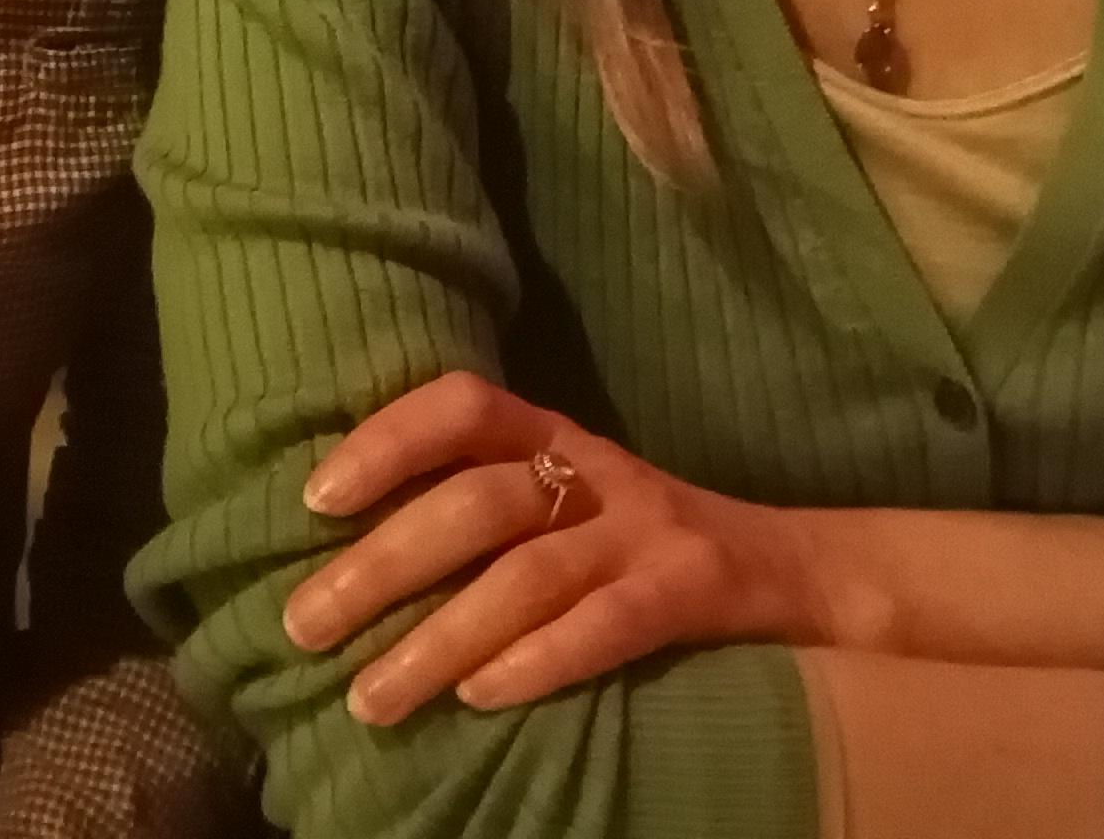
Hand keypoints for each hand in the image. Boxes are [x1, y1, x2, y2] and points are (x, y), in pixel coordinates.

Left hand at [281, 370, 892, 725]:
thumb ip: (484, 519)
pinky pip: (608, 623)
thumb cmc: (642, 552)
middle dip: (382, 564)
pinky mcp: (693, 591)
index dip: (387, 439)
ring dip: (440, 637)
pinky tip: (480, 698)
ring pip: (530, 574)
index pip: (462, 405)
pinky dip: (538, 660)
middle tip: (305, 624)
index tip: (314, 498)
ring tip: (372, 697)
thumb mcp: (570, 509)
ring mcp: (649, 528)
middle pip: (477, 501)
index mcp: (557, 439)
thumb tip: (344, 565)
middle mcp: (598, 471)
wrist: (799, 577)